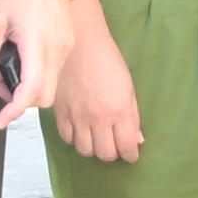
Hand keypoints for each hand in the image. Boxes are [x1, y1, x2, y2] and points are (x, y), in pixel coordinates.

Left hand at [0, 0, 77, 118]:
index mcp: (36, 43)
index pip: (31, 89)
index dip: (15, 110)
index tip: (2, 119)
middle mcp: (56, 50)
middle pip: (45, 96)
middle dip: (24, 103)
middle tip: (4, 90)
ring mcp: (66, 48)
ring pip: (51, 86)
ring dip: (31, 88)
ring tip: (12, 71)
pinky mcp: (68, 44)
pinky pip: (55, 71)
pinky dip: (40, 75)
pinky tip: (26, 60)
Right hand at [52, 17, 144, 162]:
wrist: (80, 43)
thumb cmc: (106, 59)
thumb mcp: (128, 87)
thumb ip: (133, 115)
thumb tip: (137, 138)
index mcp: (119, 111)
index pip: (127, 147)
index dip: (130, 155)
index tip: (131, 154)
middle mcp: (98, 118)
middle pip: (105, 153)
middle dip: (112, 154)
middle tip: (114, 147)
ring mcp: (77, 117)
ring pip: (85, 150)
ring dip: (93, 148)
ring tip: (97, 140)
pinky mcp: (60, 112)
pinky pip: (66, 138)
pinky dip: (74, 139)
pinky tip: (80, 131)